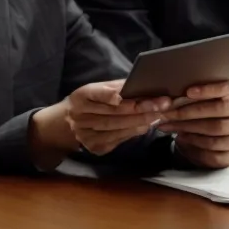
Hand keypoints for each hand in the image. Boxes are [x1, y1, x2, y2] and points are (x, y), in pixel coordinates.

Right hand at [28, 81, 171, 168]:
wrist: (68, 124)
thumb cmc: (91, 101)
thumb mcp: (98, 88)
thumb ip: (116, 87)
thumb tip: (142, 82)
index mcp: (80, 97)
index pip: (96, 94)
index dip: (109, 95)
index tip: (123, 95)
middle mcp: (80, 116)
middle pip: (112, 114)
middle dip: (139, 109)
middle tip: (160, 104)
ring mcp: (85, 134)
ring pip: (116, 128)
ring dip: (140, 121)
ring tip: (158, 114)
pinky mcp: (94, 147)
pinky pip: (117, 139)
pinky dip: (133, 132)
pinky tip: (146, 126)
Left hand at [157, 80, 228, 169]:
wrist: (213, 146)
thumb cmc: (207, 121)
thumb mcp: (203, 107)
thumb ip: (192, 100)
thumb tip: (166, 101)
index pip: (227, 92)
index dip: (208, 91)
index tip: (188, 92)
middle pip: (218, 114)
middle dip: (190, 113)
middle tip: (169, 113)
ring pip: (214, 136)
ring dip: (188, 131)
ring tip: (170, 126)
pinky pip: (212, 154)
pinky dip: (194, 147)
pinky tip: (182, 140)